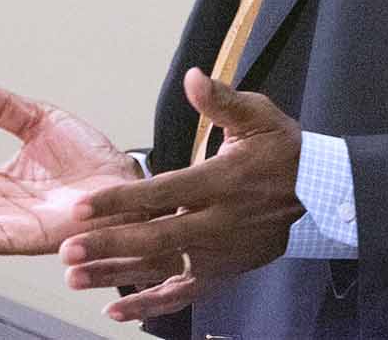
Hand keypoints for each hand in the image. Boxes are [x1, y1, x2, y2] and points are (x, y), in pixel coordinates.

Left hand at [59, 69, 304, 322]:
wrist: (318, 193)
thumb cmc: (281, 150)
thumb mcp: (257, 117)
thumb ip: (221, 100)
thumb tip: (193, 77)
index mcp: (221, 182)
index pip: (162, 193)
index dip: (121, 201)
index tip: (83, 208)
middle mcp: (218, 224)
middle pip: (156, 238)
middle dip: (109, 245)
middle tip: (68, 250)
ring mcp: (219, 254)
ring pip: (162, 269)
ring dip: (117, 275)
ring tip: (76, 279)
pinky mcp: (222, 273)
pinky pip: (182, 294)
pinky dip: (149, 306)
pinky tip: (115, 311)